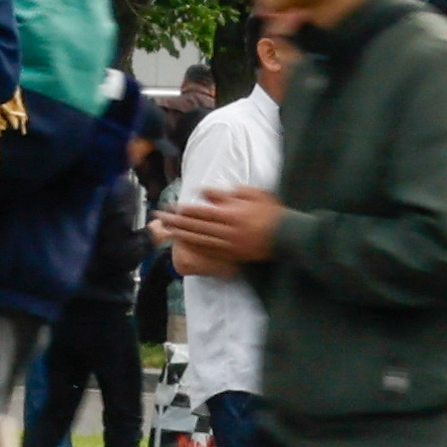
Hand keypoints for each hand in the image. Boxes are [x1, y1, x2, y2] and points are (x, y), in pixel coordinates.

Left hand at [160, 187, 280, 277]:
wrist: (287, 235)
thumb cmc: (271, 212)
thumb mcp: (253, 194)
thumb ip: (227, 193)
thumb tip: (204, 191)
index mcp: (232, 214)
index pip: (201, 212)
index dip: (183, 210)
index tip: (170, 206)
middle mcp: (226, 230)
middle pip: (195, 226)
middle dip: (176, 221)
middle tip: (160, 217)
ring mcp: (228, 244)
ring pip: (199, 239)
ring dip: (181, 235)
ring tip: (167, 230)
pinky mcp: (231, 255)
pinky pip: (208, 251)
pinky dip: (194, 247)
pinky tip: (184, 244)